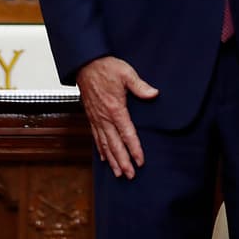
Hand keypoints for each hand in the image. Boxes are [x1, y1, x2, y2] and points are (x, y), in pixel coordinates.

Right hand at [76, 56, 158, 178]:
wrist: (85, 64)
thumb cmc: (105, 67)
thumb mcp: (126, 73)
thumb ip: (140, 86)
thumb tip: (154, 94)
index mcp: (115, 109)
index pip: (127, 133)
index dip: (134, 149)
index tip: (140, 161)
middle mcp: (104, 117)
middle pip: (115, 144)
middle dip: (123, 161)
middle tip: (130, 175)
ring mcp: (96, 118)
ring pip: (104, 144)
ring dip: (112, 160)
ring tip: (118, 173)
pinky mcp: (91, 117)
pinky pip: (96, 137)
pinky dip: (100, 149)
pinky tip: (104, 158)